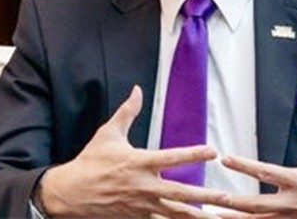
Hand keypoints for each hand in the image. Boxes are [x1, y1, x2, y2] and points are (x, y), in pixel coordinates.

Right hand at [39, 86, 226, 217]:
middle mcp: (142, 186)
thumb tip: (137, 90)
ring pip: (174, 213)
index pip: (172, 157)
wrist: (69, 193)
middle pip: (180, 192)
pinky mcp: (136, 218)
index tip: (213, 151)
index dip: (193, 154)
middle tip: (227, 197)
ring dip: (196, 216)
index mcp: (138, 162)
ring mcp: (140, 205)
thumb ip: (128, 112)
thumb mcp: (108, 133)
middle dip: (205, 195)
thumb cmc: (90, 162)